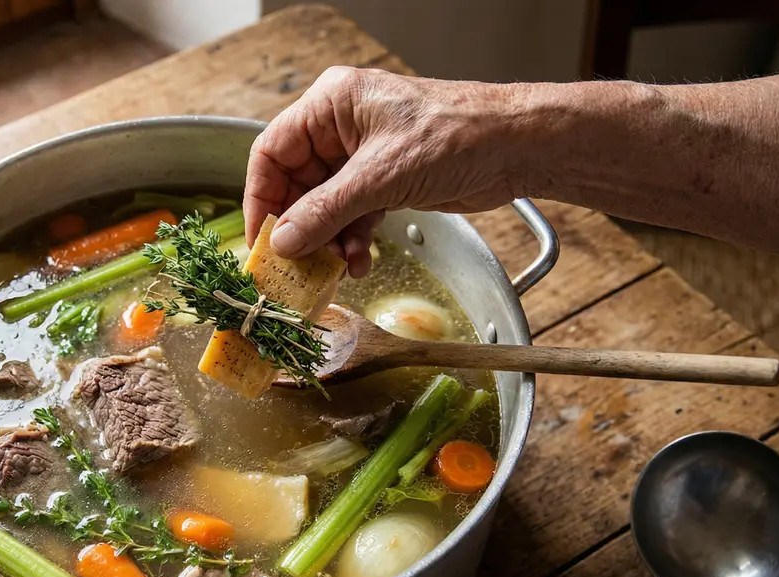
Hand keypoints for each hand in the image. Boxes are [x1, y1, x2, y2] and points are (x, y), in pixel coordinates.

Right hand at [244, 67, 521, 276]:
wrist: (516, 147)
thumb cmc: (456, 135)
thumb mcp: (380, 177)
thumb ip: (326, 211)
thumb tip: (284, 241)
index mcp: (332, 105)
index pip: (273, 152)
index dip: (262, 197)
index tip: (262, 238)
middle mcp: (342, 127)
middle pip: (297, 184)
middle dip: (300, 227)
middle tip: (295, 264)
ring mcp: (364, 157)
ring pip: (325, 206)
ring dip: (327, 240)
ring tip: (334, 268)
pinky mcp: (385, 181)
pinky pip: (352, 215)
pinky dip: (352, 240)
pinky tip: (359, 261)